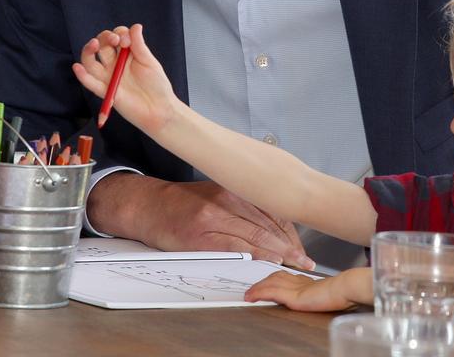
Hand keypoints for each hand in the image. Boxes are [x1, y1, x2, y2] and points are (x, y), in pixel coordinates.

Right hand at [72, 24, 178, 134]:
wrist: (159, 109)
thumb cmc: (157, 85)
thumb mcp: (149, 62)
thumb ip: (139, 45)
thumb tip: (135, 26)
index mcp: (126, 54)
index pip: (116, 36)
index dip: (120, 34)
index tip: (128, 42)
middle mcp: (114, 63)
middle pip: (102, 46)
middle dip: (105, 38)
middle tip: (115, 41)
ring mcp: (108, 76)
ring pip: (90, 61)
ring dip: (88, 51)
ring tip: (93, 45)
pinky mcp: (105, 91)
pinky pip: (91, 83)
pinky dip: (82, 76)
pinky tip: (78, 67)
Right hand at [86, 172, 312, 268]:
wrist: (148, 206)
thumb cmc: (182, 203)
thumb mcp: (215, 193)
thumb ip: (242, 205)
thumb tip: (273, 225)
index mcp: (232, 188)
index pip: (271, 209)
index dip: (290, 230)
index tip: (302, 245)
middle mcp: (226, 199)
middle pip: (267, 224)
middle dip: (290, 245)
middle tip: (304, 261)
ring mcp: (213, 218)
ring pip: (255, 235)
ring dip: (279, 253)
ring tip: (294, 265)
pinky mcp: (200, 237)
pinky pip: (235, 248)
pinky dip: (255, 255)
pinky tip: (268, 263)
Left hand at [245, 267, 371, 311]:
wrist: (346, 288)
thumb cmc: (343, 292)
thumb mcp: (330, 293)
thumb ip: (322, 293)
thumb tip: (325, 299)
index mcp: (307, 280)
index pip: (286, 276)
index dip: (274, 278)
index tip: (267, 282)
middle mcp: (299, 280)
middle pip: (275, 277)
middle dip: (262, 281)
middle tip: (253, 288)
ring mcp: (295, 287)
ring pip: (270, 283)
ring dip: (257, 287)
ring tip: (249, 294)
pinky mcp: (292, 295)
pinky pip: (270, 292)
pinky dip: (259, 293)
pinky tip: (251, 297)